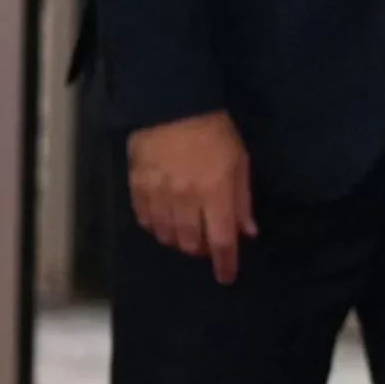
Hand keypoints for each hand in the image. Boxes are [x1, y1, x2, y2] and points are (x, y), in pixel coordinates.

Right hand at [128, 112, 256, 283]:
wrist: (171, 105)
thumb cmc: (215, 131)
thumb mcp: (240, 162)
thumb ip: (242, 200)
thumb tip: (247, 232)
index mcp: (215, 193)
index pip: (221, 240)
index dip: (225, 263)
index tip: (226, 278)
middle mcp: (185, 200)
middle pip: (190, 243)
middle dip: (201, 250)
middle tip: (208, 243)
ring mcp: (158, 195)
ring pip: (166, 235)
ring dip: (179, 240)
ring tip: (187, 232)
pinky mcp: (137, 187)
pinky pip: (145, 220)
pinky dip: (156, 226)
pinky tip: (164, 221)